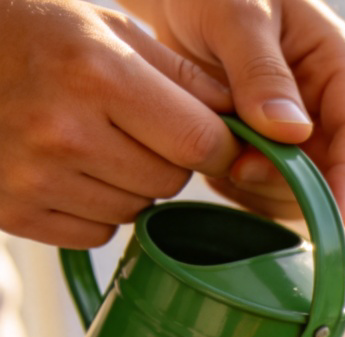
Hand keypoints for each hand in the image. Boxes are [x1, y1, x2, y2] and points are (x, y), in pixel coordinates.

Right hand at [0, 0, 238, 246]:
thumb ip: (183, 74)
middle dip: (167, 159)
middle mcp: (65, 129)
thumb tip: (251, 121)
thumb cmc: (29, 28)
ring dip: (131, 185)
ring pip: (138, 212)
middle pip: (172, 181)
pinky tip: (64, 168)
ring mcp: (35, 176)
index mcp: (95, 70)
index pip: (202, 142)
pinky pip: (97, 234)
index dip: (220, 145)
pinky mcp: (15, 212)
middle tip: (130, 124)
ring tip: (91, 140)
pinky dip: (94, 210)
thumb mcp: (105, 24)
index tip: (213, 137)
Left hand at [135, 0, 344, 222]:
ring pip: (302, 188)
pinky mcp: (271, 148)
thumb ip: (261, 72)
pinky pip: (269, 188)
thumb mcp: (235, 12)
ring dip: (261, 188)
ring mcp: (302, 130)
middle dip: (290, 184)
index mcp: (341, 64)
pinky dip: (242, 188)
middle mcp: (329, 104)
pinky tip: (213, 160)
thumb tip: (292, 134)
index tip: (332, 217)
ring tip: (217, 156)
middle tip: (236, 168)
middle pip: (333, 171)